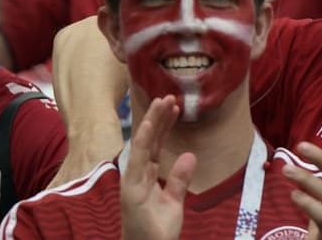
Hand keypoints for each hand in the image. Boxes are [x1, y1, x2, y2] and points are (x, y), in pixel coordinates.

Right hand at [120, 96, 195, 239]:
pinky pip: (138, 157)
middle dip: (159, 116)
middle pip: (149, 138)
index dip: (164, 124)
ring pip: (143, 142)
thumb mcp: (174, 202)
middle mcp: (137, 172)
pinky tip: (150, 123)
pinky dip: (142, 139)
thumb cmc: (157, 230)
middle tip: (170, 95)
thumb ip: (179, 179)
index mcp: (146, 174)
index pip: (155, 143)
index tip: (174, 106)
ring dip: (153, 120)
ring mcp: (133, 177)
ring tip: (163, 101)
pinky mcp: (132, 185)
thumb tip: (189, 155)